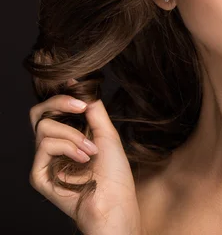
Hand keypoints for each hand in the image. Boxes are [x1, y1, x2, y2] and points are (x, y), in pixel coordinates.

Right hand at [29, 79, 144, 234]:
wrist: (115, 200)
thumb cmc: (115, 172)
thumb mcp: (107, 133)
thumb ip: (94, 110)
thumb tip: (82, 87)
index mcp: (69, 136)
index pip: (53, 109)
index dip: (62, 96)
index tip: (79, 92)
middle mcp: (55, 146)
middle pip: (39, 113)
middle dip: (59, 103)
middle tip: (80, 108)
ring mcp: (45, 160)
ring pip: (44, 127)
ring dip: (72, 134)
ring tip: (91, 149)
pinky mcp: (39, 174)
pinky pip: (45, 146)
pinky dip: (67, 147)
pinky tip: (84, 158)